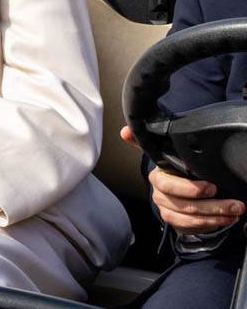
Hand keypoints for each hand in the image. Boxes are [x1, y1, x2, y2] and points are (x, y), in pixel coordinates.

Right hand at [121, 125, 244, 232]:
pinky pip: (190, 227)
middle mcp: (159, 194)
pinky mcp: (174, 222)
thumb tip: (124, 131)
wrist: (178, 189)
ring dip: (216, 216)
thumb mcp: (167, 153)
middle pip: (183, 204)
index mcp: (158, 176)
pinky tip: (226, 219)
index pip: (166, 185)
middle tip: (235, 204)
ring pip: (189, 218)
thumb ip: (149, 141)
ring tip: (235, 212)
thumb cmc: (176, 170)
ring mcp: (167, 209)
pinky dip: (210, 225)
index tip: (211, 188)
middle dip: (212, 205)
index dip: (188, 188)